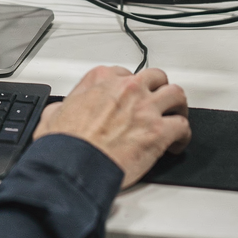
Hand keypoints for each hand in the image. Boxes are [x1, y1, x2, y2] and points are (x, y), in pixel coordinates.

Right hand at [33, 66, 190, 188]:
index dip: (129, 88)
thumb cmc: (65, 143)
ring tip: (175, 118)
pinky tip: (176, 144)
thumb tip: (59, 111)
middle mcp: (126, 88)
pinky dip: (182, 135)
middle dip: (158, 90)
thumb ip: (62, 106)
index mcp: (100, 79)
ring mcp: (145, 107)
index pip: (125, 73)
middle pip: (156, 77)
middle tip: (158, 104)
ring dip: (177, 107)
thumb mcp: (54, 113)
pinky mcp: (158, 131)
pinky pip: (183, 126)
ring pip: (176, 94)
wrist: (75, 164)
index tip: (130, 99)